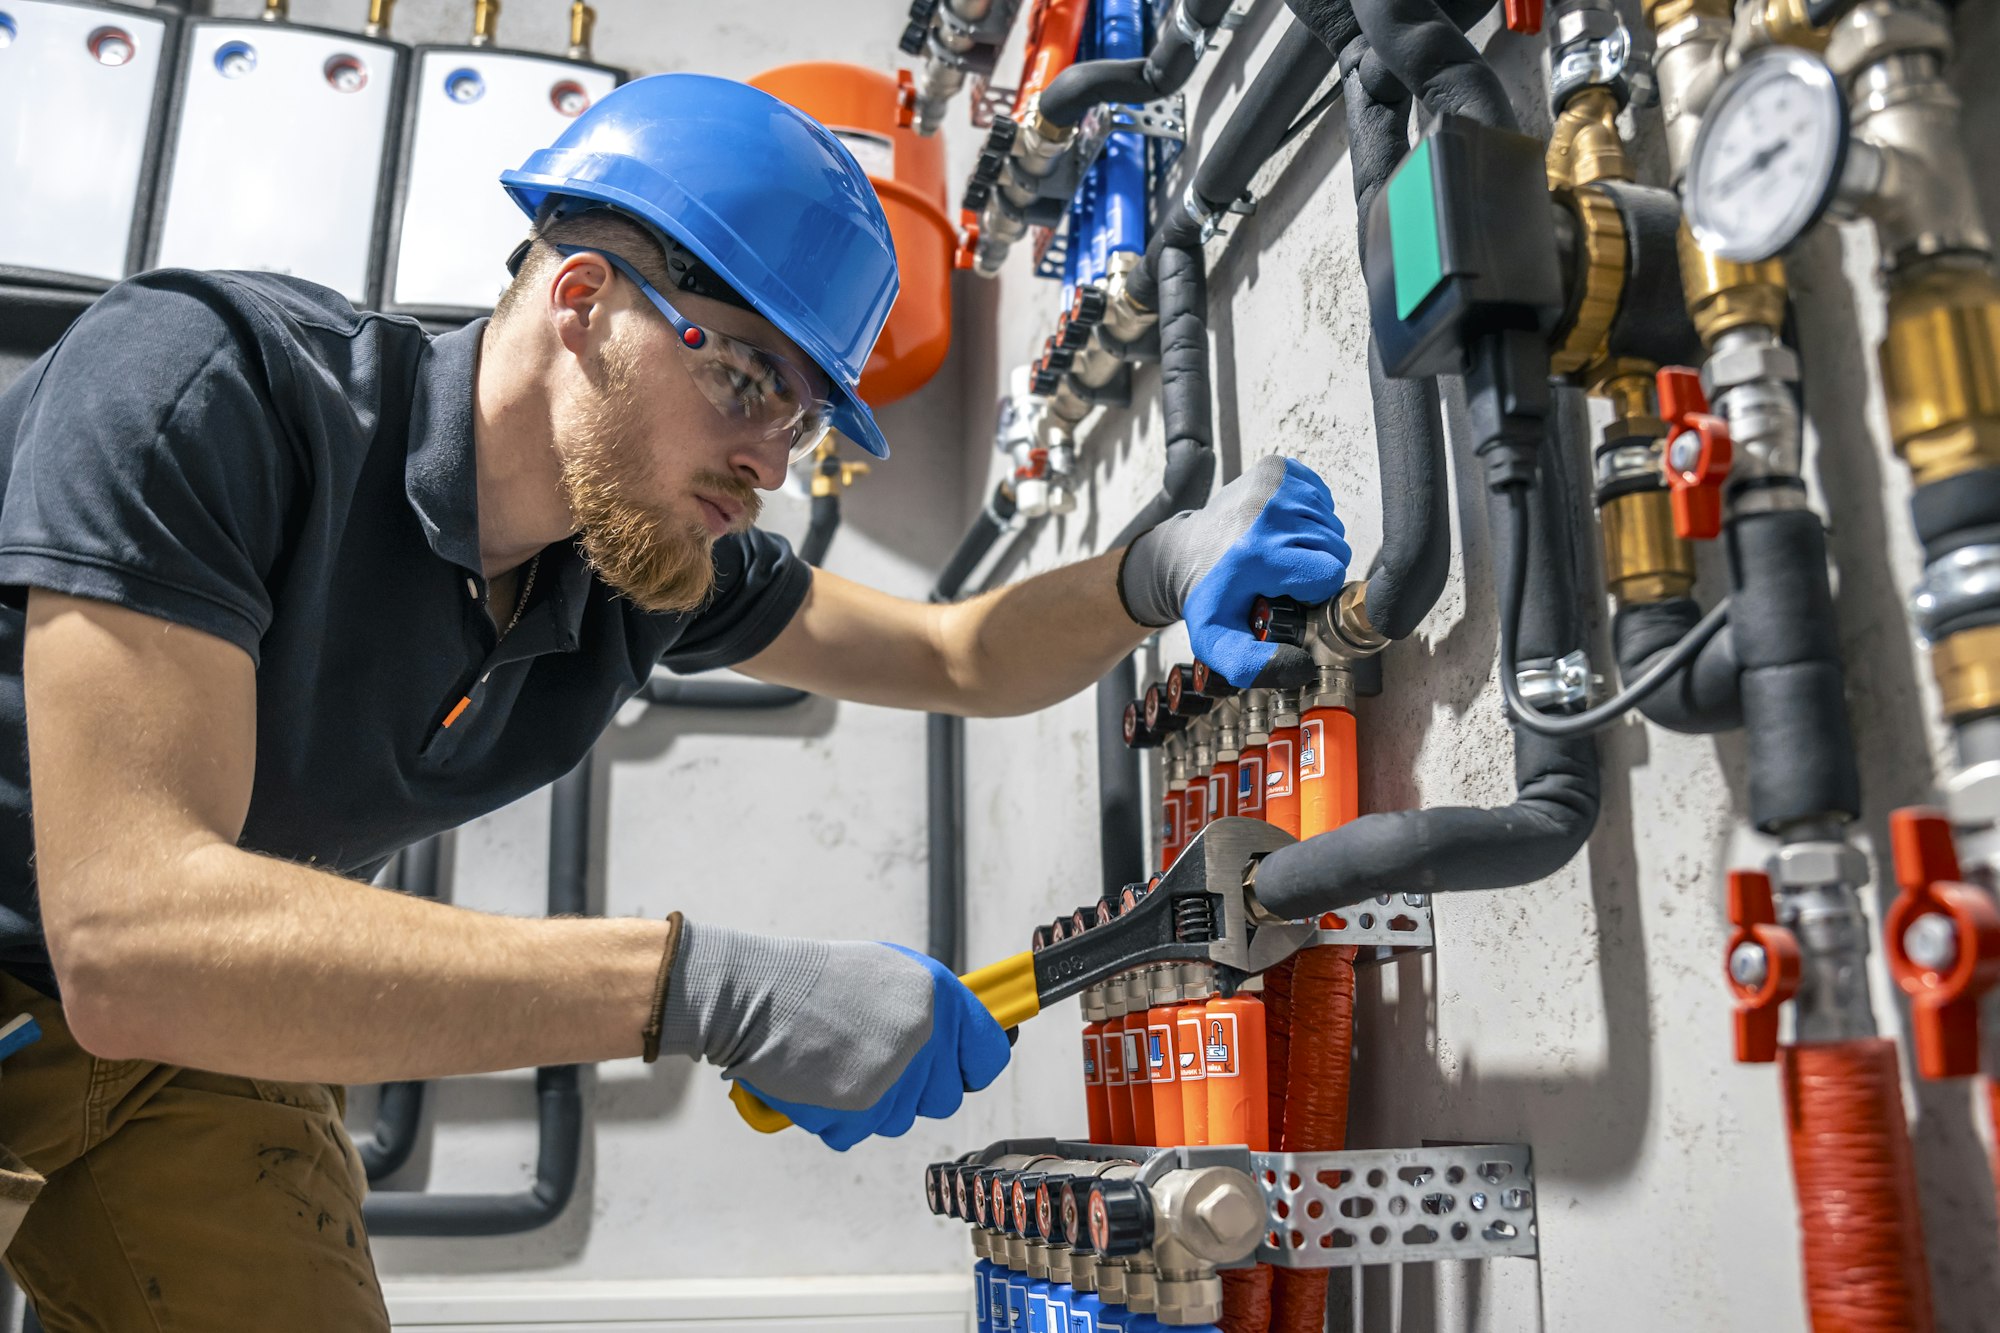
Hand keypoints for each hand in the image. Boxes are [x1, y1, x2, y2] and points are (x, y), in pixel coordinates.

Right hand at [664, 925, 1009, 1149]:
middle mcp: (925, 1038)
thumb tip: (958, 1039)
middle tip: (878, 1063)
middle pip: (945, 1098)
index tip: (959, 1070)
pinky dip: (838, 1119)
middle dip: (916, 1089)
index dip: (971, 1067)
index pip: (989, 1057)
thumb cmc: (814, 980)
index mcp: (939, 997)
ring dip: (874, 1103)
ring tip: (837, 1062)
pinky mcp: (859, 1111)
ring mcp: (894, 1078)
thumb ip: (928, 1009)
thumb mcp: (888, 972)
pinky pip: (859, 1134)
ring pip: (899, 1120)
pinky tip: (818, 1081)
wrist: (755, 994)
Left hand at [1119, 456, 1349, 686]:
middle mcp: (1266, 513)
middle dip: (1315, 567)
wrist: (1181, 553)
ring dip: (1312, 542)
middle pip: (1334, 548)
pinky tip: (1281, 529)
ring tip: (1278, 552)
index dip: (1312, 591)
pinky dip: (1309, 514)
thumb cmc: (1205, 594)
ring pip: (1330, 524)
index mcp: (1256, 554)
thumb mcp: (1217, 640)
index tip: (1287, 593)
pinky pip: (1321, 497)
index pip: (1327, 575)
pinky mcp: (1277, 468)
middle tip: (1280, 575)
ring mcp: (1273, 485)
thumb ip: (1252, 666)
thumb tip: (1299, 667)